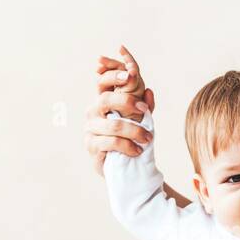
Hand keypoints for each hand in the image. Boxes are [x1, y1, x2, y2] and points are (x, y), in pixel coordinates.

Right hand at [85, 44, 156, 175]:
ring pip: (114, 125)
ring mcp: (90, 128)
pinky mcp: (92, 145)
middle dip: (127, 101)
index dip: (114, 74)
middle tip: (144, 109)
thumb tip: (149, 91)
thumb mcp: (140, 119)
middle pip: (106, 99)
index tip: (131, 74)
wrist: (121, 165)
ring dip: (135, 131)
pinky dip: (128, 146)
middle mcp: (93, 111)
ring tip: (148, 138)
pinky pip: (112, 142)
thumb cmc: (129, 137)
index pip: (102, 81)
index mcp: (103, 100)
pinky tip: (137, 150)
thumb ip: (144, 105)